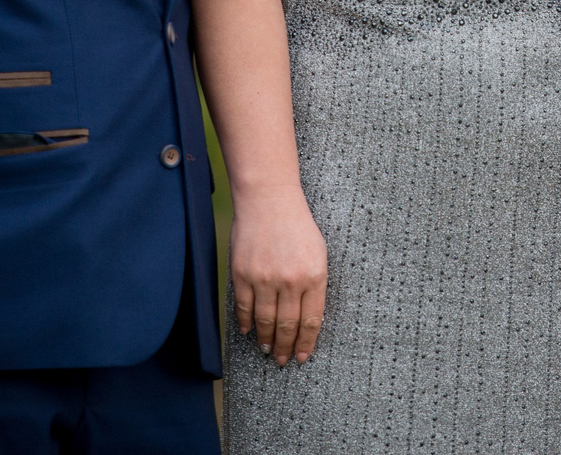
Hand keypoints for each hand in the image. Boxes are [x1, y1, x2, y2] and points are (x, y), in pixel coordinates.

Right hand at [232, 190, 328, 363]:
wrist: (268, 199)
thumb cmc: (298, 225)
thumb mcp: (318, 252)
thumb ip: (314, 284)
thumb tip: (308, 317)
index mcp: (315, 275)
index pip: (311, 320)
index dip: (306, 343)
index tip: (303, 357)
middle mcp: (290, 280)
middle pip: (288, 326)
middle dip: (286, 347)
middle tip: (284, 361)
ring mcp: (264, 278)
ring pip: (265, 321)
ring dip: (267, 340)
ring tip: (269, 350)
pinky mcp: (242, 274)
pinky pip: (243, 307)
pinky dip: (245, 323)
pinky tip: (248, 332)